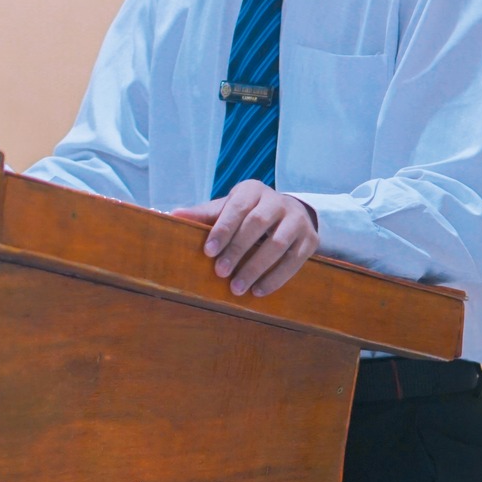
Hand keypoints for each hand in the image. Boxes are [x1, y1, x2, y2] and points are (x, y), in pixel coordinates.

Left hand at [170, 181, 320, 297]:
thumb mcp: (228, 209)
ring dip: (256, 268)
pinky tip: (259, 290)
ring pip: (278, 243)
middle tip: (220, 272)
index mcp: (253, 190)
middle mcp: (278, 201)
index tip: (208, 251)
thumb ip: (203, 215)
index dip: (223, 229)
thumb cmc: (248, 214)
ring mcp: (297, 219)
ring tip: (237, 288)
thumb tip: (171, 215)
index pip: (237, 208)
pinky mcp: (311, 239)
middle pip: (257, 224)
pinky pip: (295, 260)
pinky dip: (277, 277)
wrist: (289, 214)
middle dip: (238, 250)